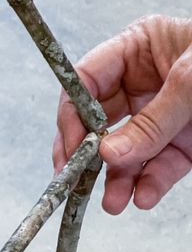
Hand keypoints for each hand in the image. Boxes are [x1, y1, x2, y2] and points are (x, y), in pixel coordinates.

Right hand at [54, 15, 191, 213]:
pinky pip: (160, 168)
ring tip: (114, 202)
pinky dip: (150, 185)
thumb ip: (152, 121)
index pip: (87, 81)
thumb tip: (108, 155)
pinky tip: (143, 197)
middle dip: (91, 156)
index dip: (72, 116)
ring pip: (127, 152)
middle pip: (101, 123)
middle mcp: (147, 83)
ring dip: (118, 180)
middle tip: (77, 183)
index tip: (70, 149)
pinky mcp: (185, 145)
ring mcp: (165, 116)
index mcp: (141, 48)